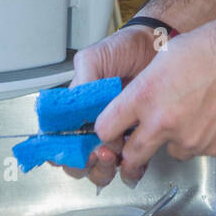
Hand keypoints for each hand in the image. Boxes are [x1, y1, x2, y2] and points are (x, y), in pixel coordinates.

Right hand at [60, 22, 161, 187]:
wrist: (157, 45)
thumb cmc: (124, 49)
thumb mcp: (94, 58)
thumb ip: (82, 81)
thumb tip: (74, 106)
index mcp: (75, 111)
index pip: (58, 140)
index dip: (60, 151)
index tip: (70, 149)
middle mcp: (92, 127)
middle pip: (78, 162)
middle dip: (84, 164)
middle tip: (96, 152)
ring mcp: (115, 135)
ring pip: (101, 169)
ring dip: (104, 170)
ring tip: (113, 155)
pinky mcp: (138, 139)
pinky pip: (131, 166)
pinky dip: (131, 169)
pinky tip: (134, 159)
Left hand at [94, 13, 215, 183]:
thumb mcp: (166, 56)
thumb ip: (146, 87)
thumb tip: (136, 104)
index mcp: (145, 95)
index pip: (105, 128)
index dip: (107, 131)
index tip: (111, 131)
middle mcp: (164, 122)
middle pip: (132, 157)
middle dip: (132, 155)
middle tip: (136, 150)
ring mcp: (191, 139)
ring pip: (172, 151)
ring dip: (177, 139)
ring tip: (197, 110)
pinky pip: (202, 149)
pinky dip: (206, 137)